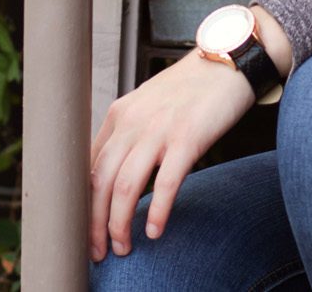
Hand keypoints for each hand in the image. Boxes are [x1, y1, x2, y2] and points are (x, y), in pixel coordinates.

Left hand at [89, 50, 255, 261]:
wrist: (228, 60)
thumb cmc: (191, 88)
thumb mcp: (148, 105)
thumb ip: (129, 133)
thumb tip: (114, 174)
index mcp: (119, 115)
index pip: (88, 167)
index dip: (83, 204)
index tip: (85, 230)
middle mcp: (132, 121)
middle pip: (100, 182)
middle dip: (94, 224)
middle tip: (98, 252)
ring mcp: (159, 129)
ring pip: (126, 187)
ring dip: (120, 224)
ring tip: (124, 248)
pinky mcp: (187, 138)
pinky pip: (165, 183)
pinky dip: (157, 211)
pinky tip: (155, 231)